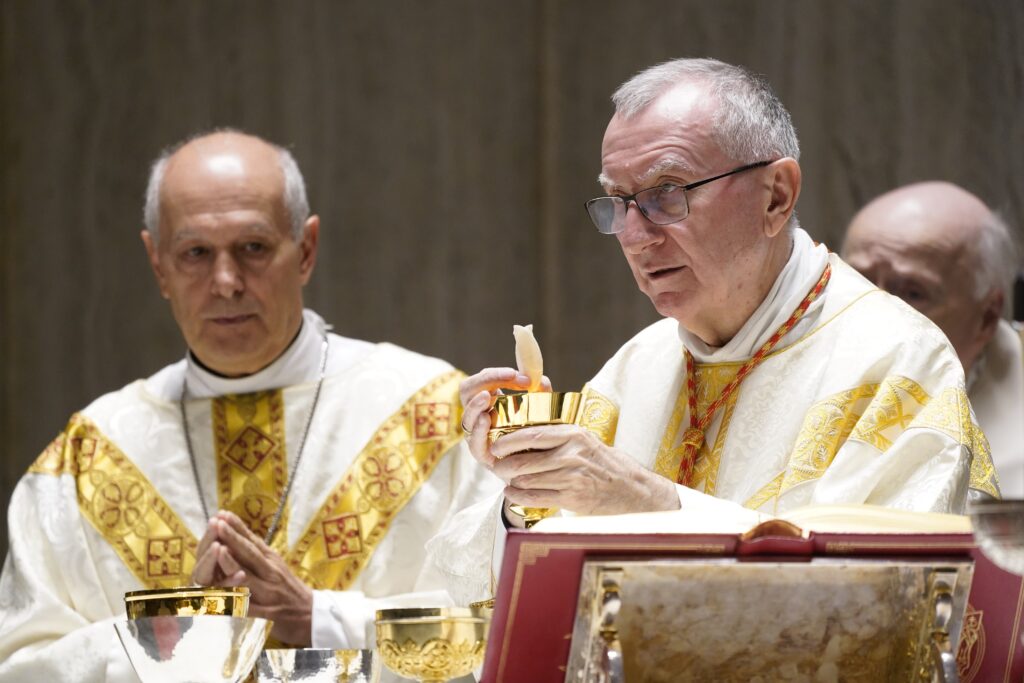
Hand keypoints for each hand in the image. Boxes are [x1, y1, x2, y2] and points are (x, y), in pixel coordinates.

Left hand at [199, 511, 313, 645]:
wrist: (313, 615)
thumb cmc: (289, 588)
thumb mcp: (277, 566)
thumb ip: (259, 554)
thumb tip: (237, 537)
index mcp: (272, 560)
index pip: (253, 540)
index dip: (238, 527)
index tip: (222, 513)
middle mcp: (271, 573)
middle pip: (250, 553)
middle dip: (232, 537)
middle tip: (217, 522)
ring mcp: (270, 593)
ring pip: (248, 577)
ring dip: (232, 564)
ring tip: (218, 550)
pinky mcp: (269, 613)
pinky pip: (249, 607)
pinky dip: (236, 601)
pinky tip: (222, 596)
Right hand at [459, 367, 550, 469]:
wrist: (536, 470)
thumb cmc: (534, 436)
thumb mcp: (538, 412)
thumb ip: (540, 396)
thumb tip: (543, 380)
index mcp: (488, 402)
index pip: (482, 380)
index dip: (496, 373)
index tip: (518, 373)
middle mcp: (478, 416)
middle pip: (467, 390)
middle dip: (484, 380)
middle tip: (507, 376)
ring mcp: (477, 435)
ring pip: (467, 416)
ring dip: (475, 404)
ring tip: (487, 396)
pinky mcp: (482, 455)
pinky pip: (474, 441)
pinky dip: (478, 429)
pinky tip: (486, 419)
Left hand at [490, 424, 679, 515]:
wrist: (633, 490)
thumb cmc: (606, 464)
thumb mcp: (585, 440)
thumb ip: (559, 436)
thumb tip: (524, 434)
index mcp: (574, 434)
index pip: (532, 434)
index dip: (509, 441)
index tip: (496, 445)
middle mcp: (572, 454)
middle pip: (525, 460)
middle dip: (505, 465)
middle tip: (497, 466)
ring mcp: (573, 477)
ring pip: (528, 480)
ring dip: (512, 482)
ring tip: (507, 480)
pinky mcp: (573, 498)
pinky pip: (536, 498)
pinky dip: (519, 497)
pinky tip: (513, 494)